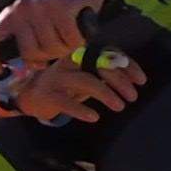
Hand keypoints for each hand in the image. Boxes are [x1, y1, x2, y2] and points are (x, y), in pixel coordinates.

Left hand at [0, 0, 112, 89]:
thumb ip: (27, 44)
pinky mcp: (61, 8)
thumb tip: (26, 68)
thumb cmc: (58, 11)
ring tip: (67, 33)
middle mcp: (23, 9)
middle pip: (30, 53)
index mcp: (12, 14)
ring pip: (51, 49)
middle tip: (56, 45)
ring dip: (65, 48)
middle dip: (46, 57)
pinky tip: (78, 29)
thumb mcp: (36, 24)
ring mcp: (42, 8)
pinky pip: (70, 41)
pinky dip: (77, 40)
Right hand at [0, 48, 144, 126]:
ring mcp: (58, 77)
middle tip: (132, 97)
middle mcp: (70, 61)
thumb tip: (132, 78)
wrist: (28, 95)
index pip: (108, 54)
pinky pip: (67, 102)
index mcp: (81, 53)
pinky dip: (81, 109)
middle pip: (99, 65)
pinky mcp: (49, 95)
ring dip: (105, 93)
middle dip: (119, 81)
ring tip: (120, 106)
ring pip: (86, 81)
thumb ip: (103, 74)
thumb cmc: (64, 85)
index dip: (126, 66)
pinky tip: (95, 116)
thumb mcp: (85, 75)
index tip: (141, 80)